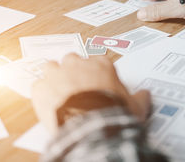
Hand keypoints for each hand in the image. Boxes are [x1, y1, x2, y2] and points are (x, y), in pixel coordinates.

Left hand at [32, 54, 150, 134]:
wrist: (91, 125)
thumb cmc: (113, 112)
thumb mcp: (134, 106)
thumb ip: (140, 97)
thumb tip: (146, 95)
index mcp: (101, 64)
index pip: (97, 60)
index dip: (95, 72)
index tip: (97, 82)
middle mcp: (78, 64)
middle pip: (72, 59)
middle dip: (73, 70)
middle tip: (76, 85)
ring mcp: (57, 74)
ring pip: (51, 66)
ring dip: (54, 76)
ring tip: (58, 91)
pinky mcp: (41, 88)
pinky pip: (38, 86)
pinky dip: (41, 93)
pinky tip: (47, 103)